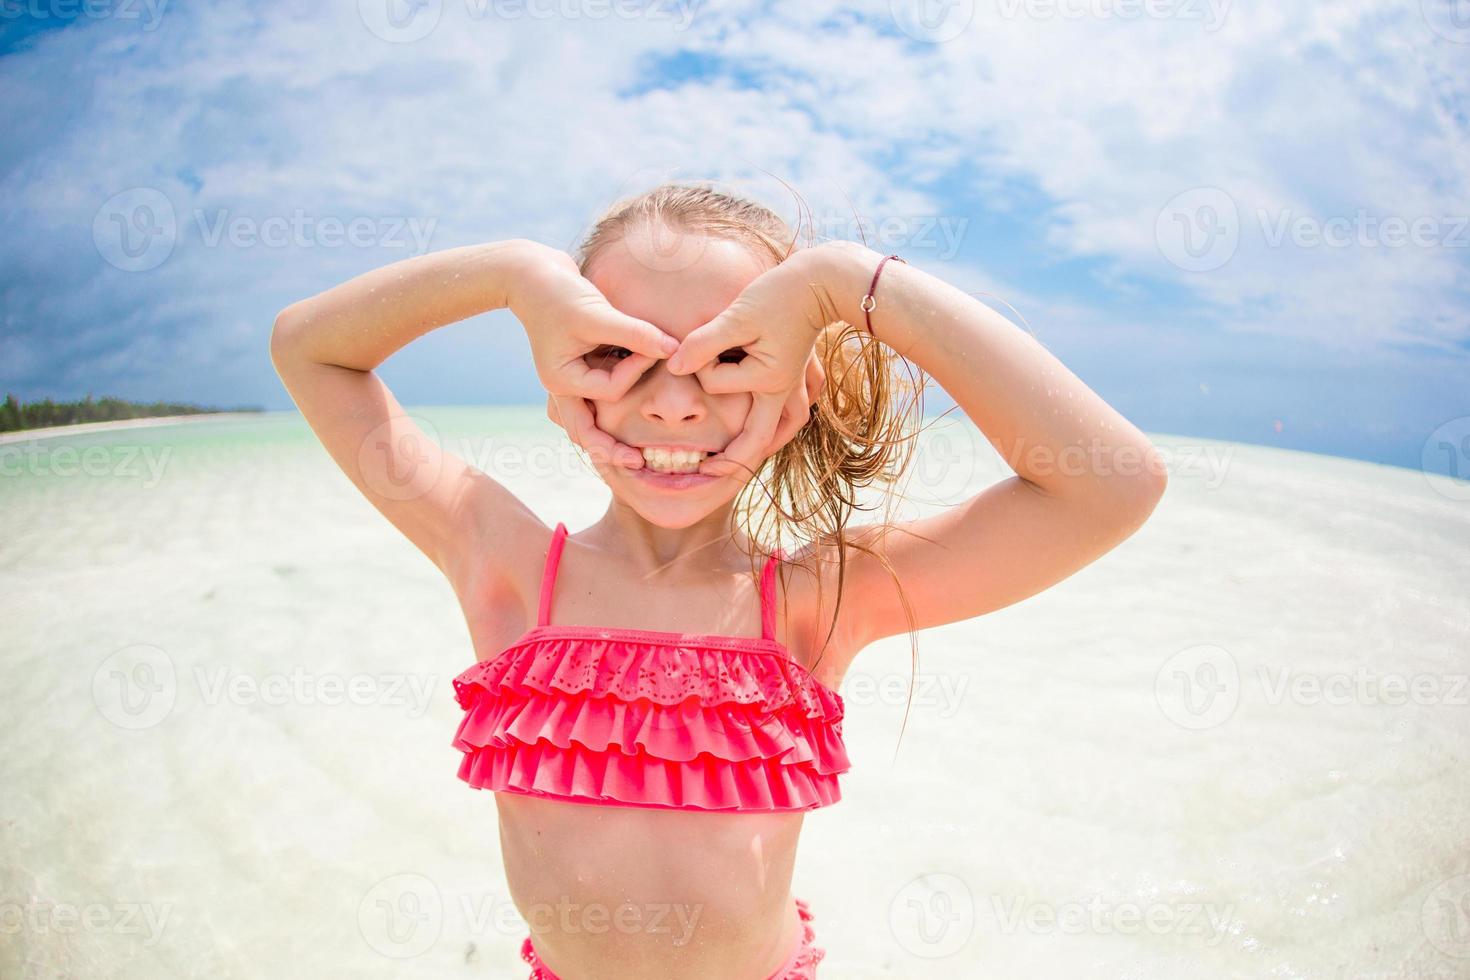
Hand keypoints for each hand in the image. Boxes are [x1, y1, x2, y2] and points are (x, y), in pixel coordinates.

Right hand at [508, 242, 678, 469]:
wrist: (531, 274)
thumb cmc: (559, 292)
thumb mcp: (597, 313)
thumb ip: (635, 333)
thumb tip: (674, 349)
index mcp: (561, 380)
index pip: (608, 390)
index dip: (636, 370)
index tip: (658, 346)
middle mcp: (562, 386)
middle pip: (585, 431)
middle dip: (611, 449)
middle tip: (639, 464)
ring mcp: (568, 380)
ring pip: (587, 421)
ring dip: (607, 435)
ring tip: (631, 455)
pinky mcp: (577, 368)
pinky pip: (593, 400)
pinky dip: (607, 410)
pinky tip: (623, 421)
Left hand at [666, 248, 834, 478]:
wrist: (822, 280)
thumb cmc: (779, 294)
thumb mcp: (736, 316)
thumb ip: (704, 343)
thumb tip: (674, 366)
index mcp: (768, 380)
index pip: (717, 385)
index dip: (701, 365)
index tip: (698, 343)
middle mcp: (784, 389)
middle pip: (761, 440)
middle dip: (734, 460)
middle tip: (709, 473)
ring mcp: (795, 383)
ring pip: (785, 428)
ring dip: (764, 444)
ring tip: (743, 459)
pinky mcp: (799, 372)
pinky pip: (796, 408)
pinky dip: (784, 421)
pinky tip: (773, 424)